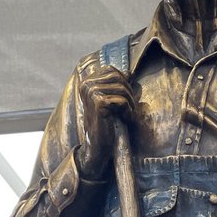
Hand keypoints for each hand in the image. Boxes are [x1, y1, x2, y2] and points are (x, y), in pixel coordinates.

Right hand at [77, 66, 134, 180]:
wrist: (98, 145)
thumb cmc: (105, 123)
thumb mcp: (110, 101)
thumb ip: (116, 85)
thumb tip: (128, 72)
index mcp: (87, 82)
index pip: (112, 71)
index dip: (123, 82)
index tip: (124, 99)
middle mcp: (86, 85)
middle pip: (119, 78)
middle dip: (128, 93)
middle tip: (128, 109)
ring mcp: (91, 93)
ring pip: (122, 89)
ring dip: (129, 104)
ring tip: (126, 115)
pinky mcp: (98, 103)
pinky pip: (121, 101)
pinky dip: (127, 111)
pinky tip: (123, 119)